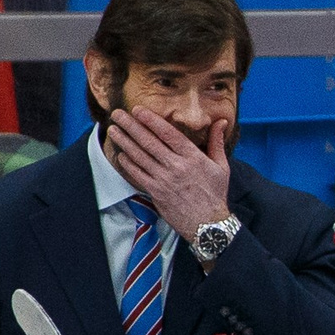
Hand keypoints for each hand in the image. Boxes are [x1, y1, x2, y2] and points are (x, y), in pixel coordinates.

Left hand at [101, 105, 230, 242]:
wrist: (208, 224)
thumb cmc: (215, 194)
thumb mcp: (221, 166)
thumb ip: (217, 141)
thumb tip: (221, 120)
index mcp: (193, 157)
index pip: (168, 133)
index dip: (151, 120)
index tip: (138, 110)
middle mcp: (176, 166)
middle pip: (149, 142)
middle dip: (131, 126)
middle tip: (117, 114)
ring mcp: (164, 180)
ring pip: (140, 157)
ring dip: (125, 142)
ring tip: (113, 131)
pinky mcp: (156, 193)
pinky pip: (138, 175)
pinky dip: (128, 164)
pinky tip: (120, 155)